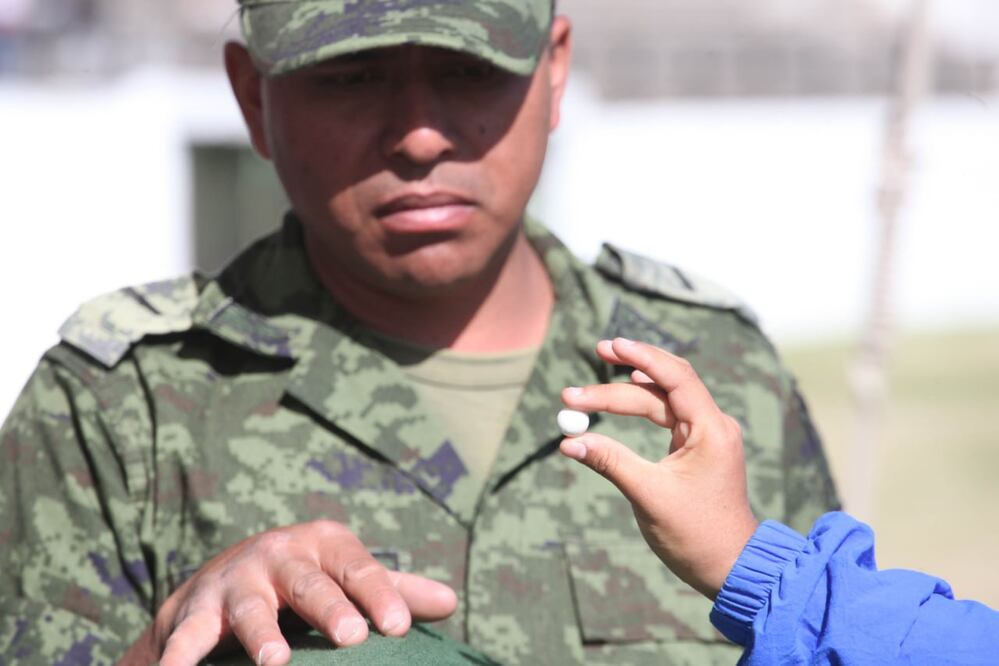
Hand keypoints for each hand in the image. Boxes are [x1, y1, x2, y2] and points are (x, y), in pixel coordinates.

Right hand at [118, 521, 456, 665]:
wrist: (224, 574)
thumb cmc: (305, 578)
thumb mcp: (345, 572)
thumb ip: (394, 588)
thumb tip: (451, 602)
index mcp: (324, 545)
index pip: (359, 568)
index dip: (380, 596)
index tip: (400, 628)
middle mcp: (280, 556)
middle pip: (308, 583)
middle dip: (328, 608)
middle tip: (351, 636)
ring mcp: (237, 581)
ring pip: (250, 608)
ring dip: (260, 634)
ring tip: (275, 662)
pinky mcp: (197, 610)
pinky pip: (188, 637)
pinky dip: (179, 657)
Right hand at [560, 338, 757, 598]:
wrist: (730, 567)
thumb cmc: (697, 535)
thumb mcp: (649, 496)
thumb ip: (610, 461)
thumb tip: (569, 441)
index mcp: (711, 430)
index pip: (676, 377)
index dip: (641, 357)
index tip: (610, 346)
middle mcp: (712, 426)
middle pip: (659, 391)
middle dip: (615, 386)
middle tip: (571, 393)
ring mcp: (705, 436)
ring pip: (659, 403)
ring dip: (621, 397)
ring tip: (581, 396)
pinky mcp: (696, 449)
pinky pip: (665, 418)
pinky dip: (638, 410)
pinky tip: (619, 398)